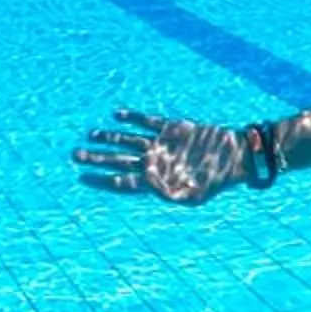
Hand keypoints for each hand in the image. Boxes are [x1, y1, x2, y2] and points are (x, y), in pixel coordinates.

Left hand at [73, 108, 253, 205]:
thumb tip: (146, 183)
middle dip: (96, 158)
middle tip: (75, 155)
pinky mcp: (172, 128)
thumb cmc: (214, 182)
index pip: (120, 180)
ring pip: (128, 141)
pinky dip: (132, 118)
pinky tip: (116, 115)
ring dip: (109, 138)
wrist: (234, 157)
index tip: (81, 177)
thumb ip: (167, 193)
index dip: (100, 179)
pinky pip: (147, 122)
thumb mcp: (191, 196)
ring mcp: (161, 144)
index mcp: (154, 181)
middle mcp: (153, 162)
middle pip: (117, 160)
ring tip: (90, 135)